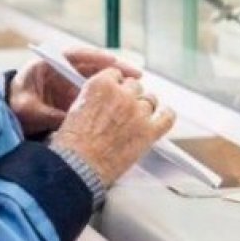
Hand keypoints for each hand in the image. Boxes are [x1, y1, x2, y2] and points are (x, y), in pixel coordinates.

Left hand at [9, 48, 143, 135]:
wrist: (8, 116)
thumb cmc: (14, 107)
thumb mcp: (29, 111)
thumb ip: (49, 114)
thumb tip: (74, 121)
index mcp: (48, 65)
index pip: (74, 55)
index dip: (94, 57)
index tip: (111, 61)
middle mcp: (63, 70)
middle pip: (93, 65)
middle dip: (115, 69)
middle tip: (135, 75)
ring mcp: (71, 83)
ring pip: (99, 79)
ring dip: (117, 82)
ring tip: (137, 88)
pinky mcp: (76, 96)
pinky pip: (96, 94)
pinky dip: (110, 96)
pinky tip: (125, 102)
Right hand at [49, 69, 175, 187]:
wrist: (79, 167)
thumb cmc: (72, 144)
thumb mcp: (76, 109)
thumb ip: (94, 97)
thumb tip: (103, 99)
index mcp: (101, 85)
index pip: (116, 74)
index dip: (115, 84)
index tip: (115, 91)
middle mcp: (122, 94)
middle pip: (134, 85)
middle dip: (130, 95)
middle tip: (123, 109)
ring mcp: (138, 112)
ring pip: (150, 99)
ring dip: (145, 106)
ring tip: (139, 116)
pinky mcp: (149, 131)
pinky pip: (167, 117)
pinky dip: (167, 115)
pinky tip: (164, 115)